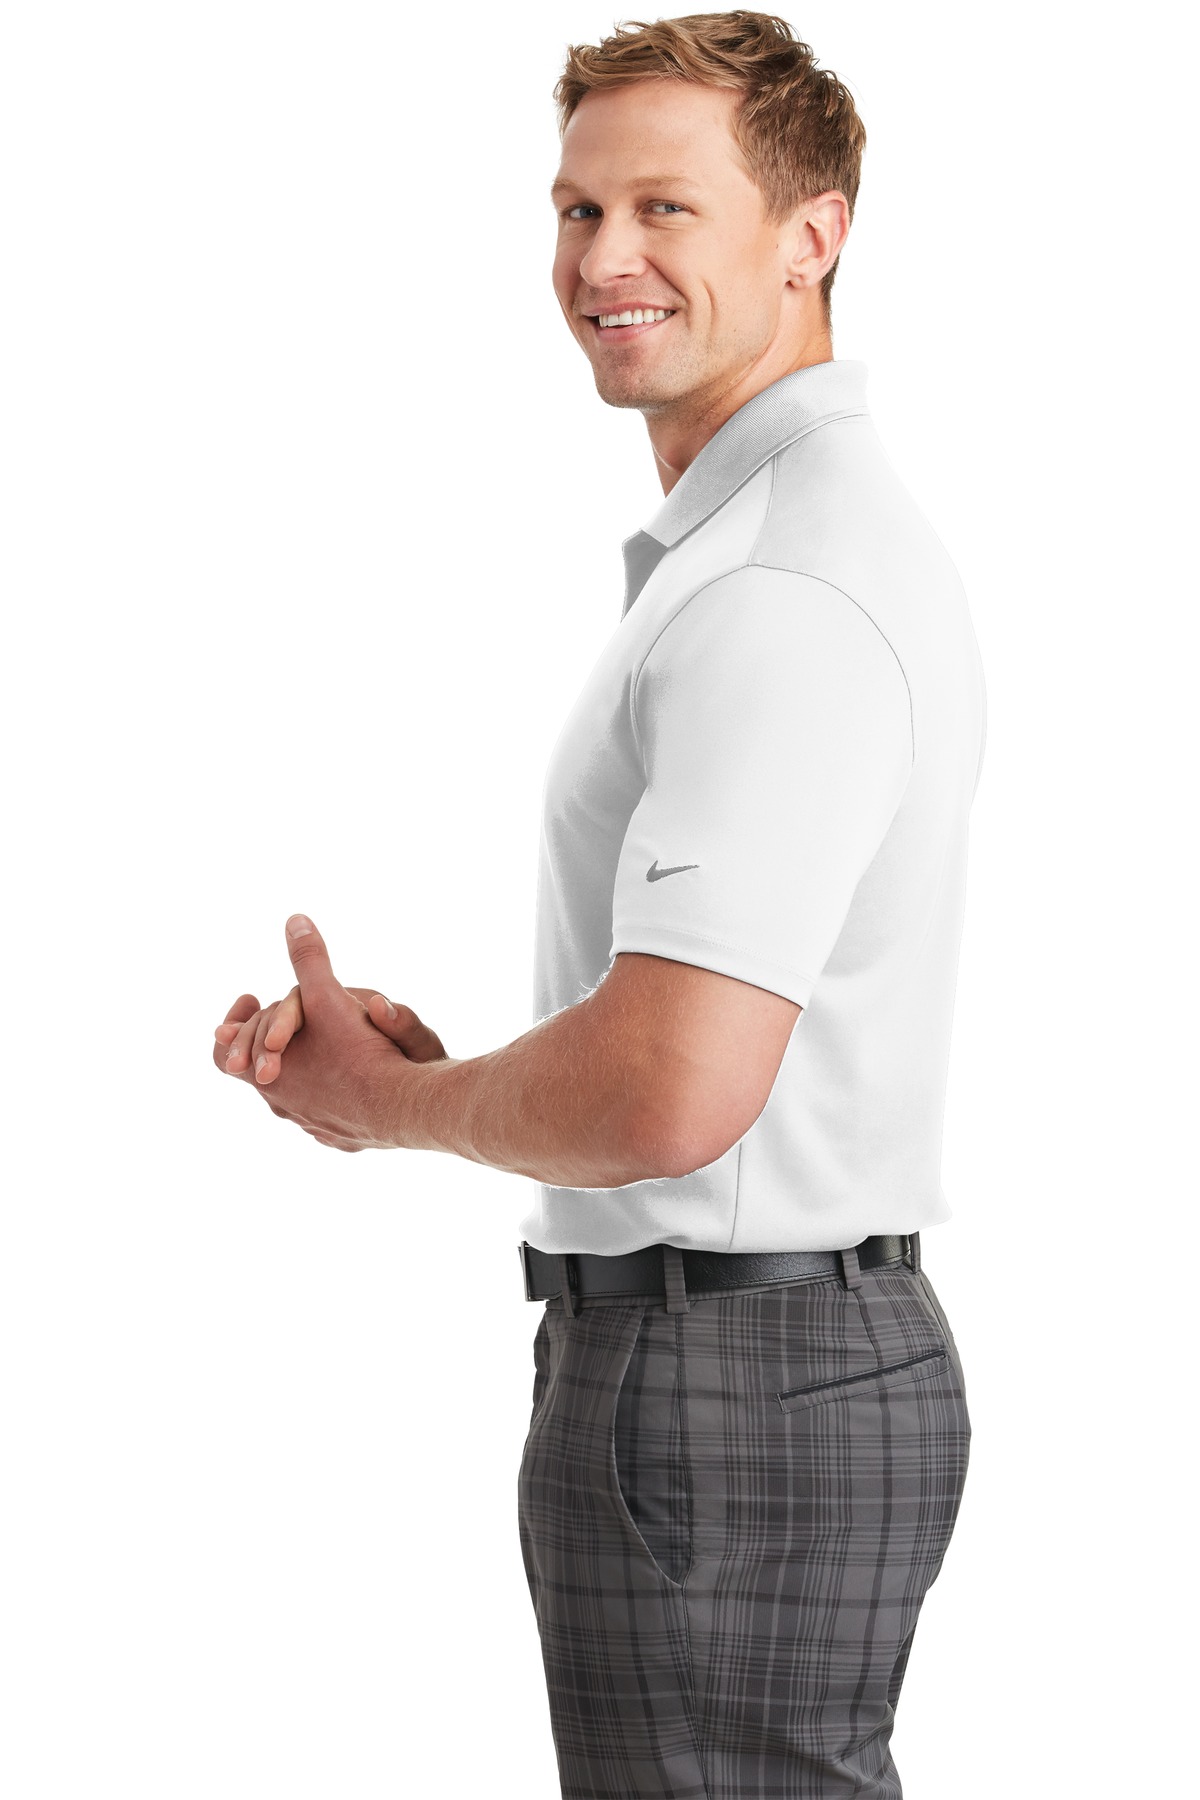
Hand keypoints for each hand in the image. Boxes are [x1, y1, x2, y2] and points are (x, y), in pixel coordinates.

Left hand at [212, 914, 456, 1151]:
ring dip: (305, 1070)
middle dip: (275, 1044)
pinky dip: (335, 1096)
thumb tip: (295, 921)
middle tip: (289, 1022)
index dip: (233, 1027)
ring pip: (297, 1097)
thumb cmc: (361, 1052)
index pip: (224, 1055)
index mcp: (266, 1076)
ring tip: (328, 1046)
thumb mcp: (329, 997)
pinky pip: (330, 1116)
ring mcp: (312, 1125)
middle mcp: (283, 1106)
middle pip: (261, 1075)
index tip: (252, 1002)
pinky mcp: (343, 1138)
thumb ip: (309, 961)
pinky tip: (355, 1083)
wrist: (403, 1106)